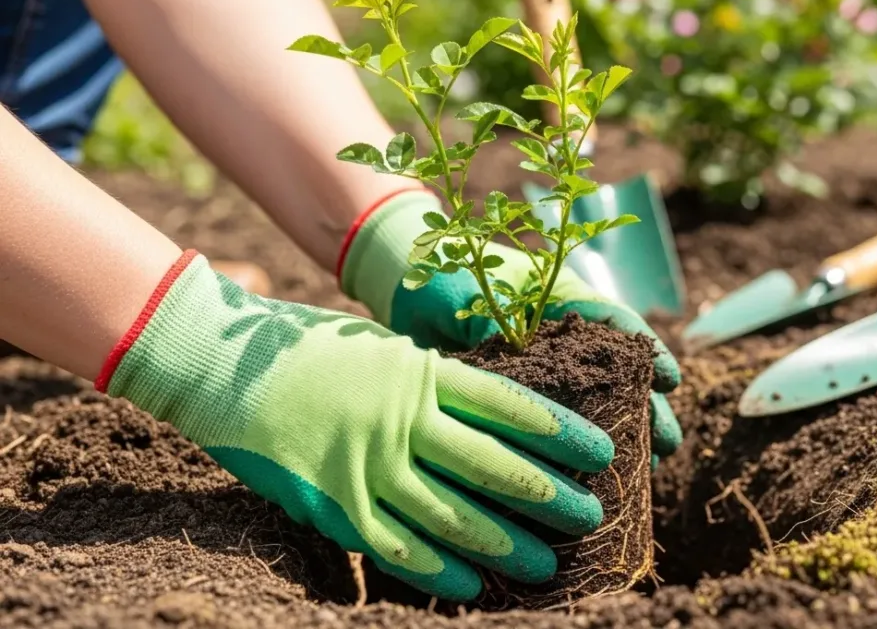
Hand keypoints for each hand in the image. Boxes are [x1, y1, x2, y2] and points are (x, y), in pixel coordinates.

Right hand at [102, 251, 613, 599]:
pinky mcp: (334, 505)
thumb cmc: (308, 348)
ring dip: (508, 543)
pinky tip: (476, 583)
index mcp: (420, 373)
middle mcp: (401, 422)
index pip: (510, 407)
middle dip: (550, 496)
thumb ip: (433, 382)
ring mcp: (367, 467)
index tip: (602, 451)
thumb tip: (493, 416)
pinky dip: (442, 568)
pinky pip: (398, 546)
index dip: (561, 433)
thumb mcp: (383, 349)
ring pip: (455, 515)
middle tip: (593, 515)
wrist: (219, 364)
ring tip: (550, 562)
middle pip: (494, 466)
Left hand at [340, 190, 682, 459]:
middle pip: (616, 370)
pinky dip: (578, 441)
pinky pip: (556, 418)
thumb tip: (515, 363)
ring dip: (623, 430)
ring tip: (649, 469)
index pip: (614, 322)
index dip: (646, 353)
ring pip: (593, 399)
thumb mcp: (469, 293)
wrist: (403, 275)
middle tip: (670, 443)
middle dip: (648, 406)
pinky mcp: (518, 389)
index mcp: (558, 297)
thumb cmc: (441, 270)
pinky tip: (591, 474)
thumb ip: (496, 323)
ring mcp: (541, 363)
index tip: (670, 382)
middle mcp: (558, 332)